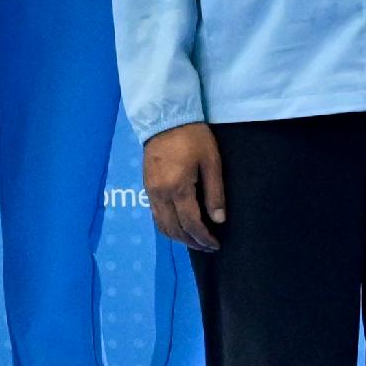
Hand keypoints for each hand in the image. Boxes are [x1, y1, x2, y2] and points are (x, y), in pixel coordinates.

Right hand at [143, 123, 226, 252]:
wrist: (165, 118)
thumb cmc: (193, 138)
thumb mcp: (211, 162)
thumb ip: (215, 193)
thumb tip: (219, 220)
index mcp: (178, 189)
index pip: (191, 224)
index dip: (204, 238)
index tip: (216, 244)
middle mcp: (160, 194)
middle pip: (173, 229)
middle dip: (191, 242)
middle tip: (206, 246)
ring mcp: (150, 191)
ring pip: (161, 225)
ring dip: (177, 236)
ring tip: (193, 240)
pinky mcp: (146, 186)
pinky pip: (155, 214)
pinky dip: (167, 225)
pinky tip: (178, 225)